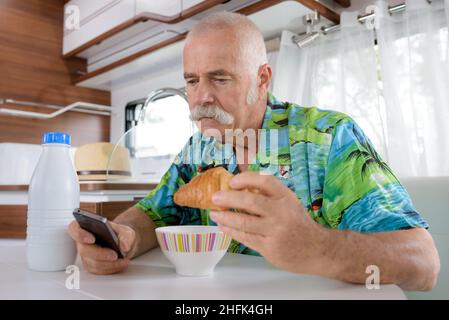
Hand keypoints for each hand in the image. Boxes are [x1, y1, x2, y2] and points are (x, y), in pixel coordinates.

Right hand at [68, 220, 135, 274]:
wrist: (123, 243)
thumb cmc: (119, 234)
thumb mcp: (126, 230)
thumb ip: (126, 236)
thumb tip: (124, 246)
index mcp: (86, 227)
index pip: (75, 229)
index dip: (80, 234)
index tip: (91, 239)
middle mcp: (82, 242)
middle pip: (84, 250)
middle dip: (100, 254)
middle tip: (114, 255)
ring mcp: (86, 255)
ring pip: (92, 263)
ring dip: (109, 264)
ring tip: (123, 260)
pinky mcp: (91, 266)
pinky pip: (99, 270)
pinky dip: (112, 268)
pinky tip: (122, 263)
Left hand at [209, 172, 327, 273]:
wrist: (318, 250)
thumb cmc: (299, 224)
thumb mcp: (289, 204)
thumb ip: (269, 196)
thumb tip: (239, 188)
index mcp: (286, 197)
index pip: (265, 181)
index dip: (246, 179)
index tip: (232, 181)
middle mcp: (281, 212)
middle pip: (250, 201)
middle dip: (229, 198)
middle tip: (215, 197)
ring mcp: (275, 231)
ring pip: (244, 221)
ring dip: (225, 216)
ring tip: (214, 213)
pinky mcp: (269, 247)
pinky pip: (245, 237)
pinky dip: (231, 231)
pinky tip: (223, 226)